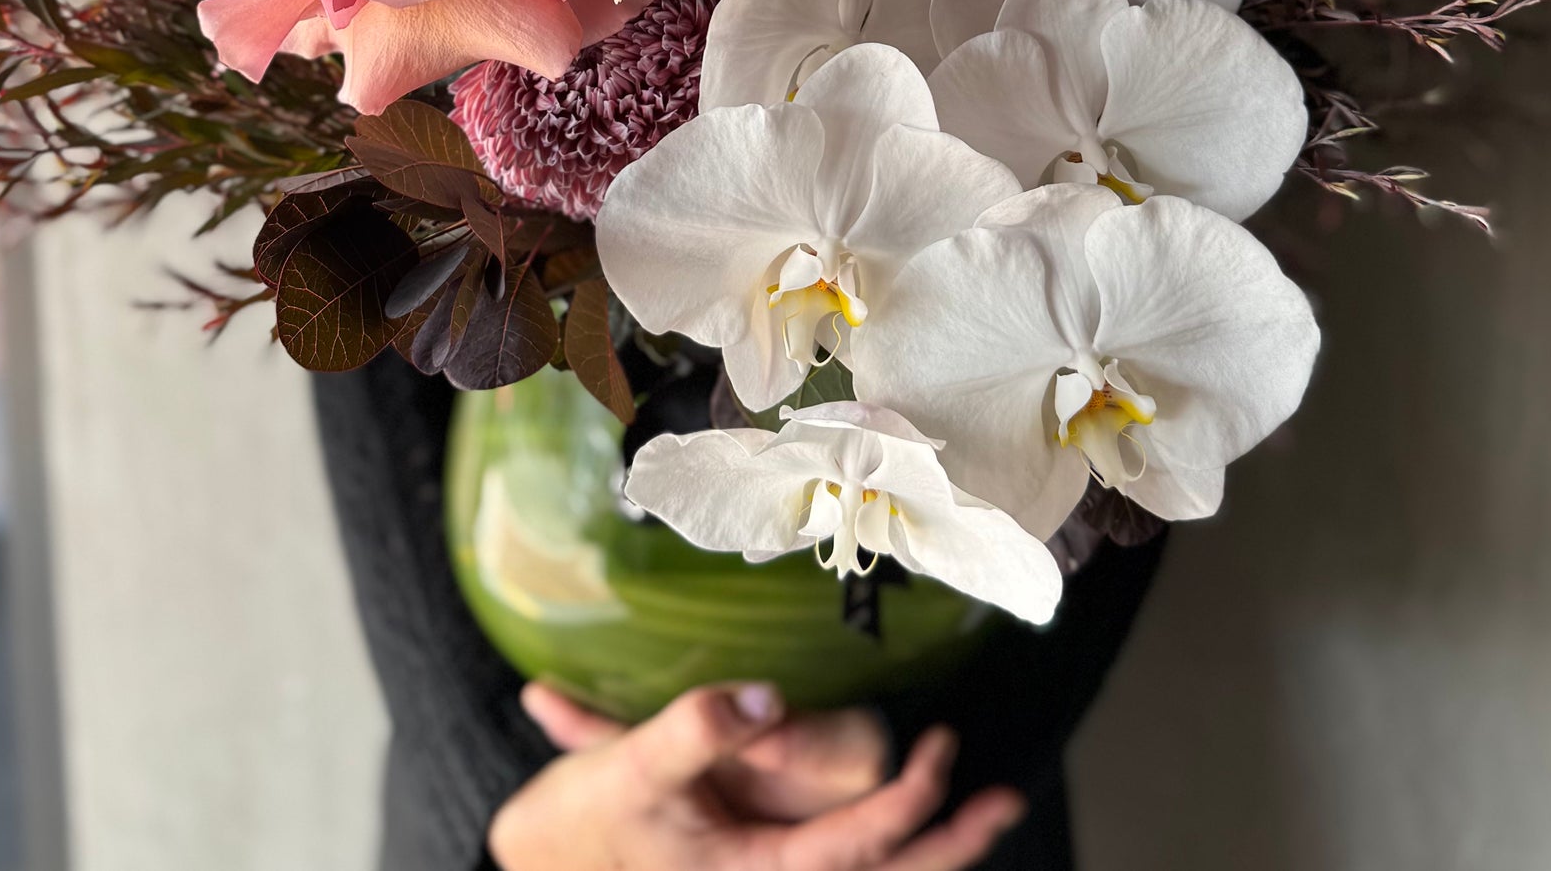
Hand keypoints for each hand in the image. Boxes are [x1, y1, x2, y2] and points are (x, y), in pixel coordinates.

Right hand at [488, 679, 1026, 870]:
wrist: (545, 862)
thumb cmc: (592, 819)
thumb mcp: (632, 763)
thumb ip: (699, 727)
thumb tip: (766, 696)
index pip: (861, 845)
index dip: (914, 804)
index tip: (945, 748)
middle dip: (953, 845)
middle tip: (1005, 800)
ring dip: (930, 851)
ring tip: (981, 812)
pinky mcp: (758, 864)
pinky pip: (838, 868)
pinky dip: (885, 853)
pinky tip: (911, 828)